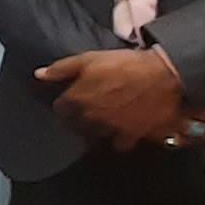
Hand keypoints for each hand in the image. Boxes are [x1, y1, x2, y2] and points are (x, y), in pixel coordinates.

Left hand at [35, 48, 189, 150]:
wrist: (165, 76)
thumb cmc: (126, 64)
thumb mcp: (90, 59)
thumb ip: (62, 68)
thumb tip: (39, 75)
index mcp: (77, 100)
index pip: (60, 109)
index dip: (65, 103)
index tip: (71, 99)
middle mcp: (90, 120)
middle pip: (76, 126)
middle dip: (78, 120)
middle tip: (87, 111)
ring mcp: (110, 131)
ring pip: (95, 138)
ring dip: (96, 132)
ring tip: (103, 123)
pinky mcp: (131, 137)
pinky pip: (120, 145)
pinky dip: (120, 140)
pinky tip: (123, 132)